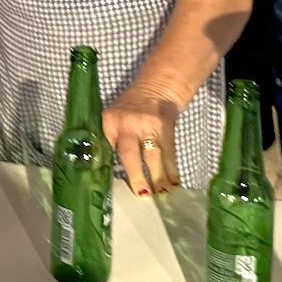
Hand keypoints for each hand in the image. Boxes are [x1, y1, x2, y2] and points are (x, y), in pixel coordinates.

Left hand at [105, 79, 184, 195]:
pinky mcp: (166, 127)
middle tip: (142, 195)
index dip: (109, 169)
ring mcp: (148, 125)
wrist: (158, 86)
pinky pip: (169, 153)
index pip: (106, 148)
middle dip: (136, 176)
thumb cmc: (132, 108)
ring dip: (158, 178)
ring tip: (161, 194)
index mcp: (109, 122)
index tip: (110, 188)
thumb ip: (112, 140)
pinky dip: (171, 170)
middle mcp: (127, 124)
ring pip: (153, 157)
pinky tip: (174, 184)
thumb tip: (110, 172)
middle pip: (130, 154)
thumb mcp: (115, 118)